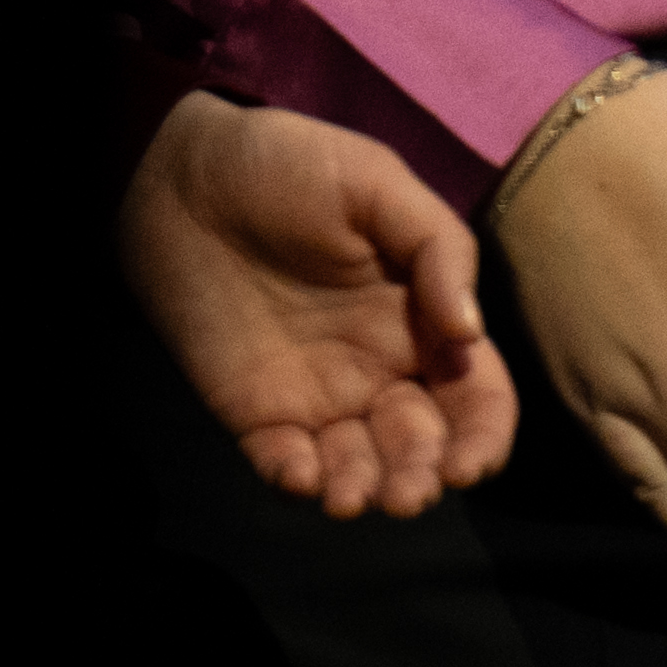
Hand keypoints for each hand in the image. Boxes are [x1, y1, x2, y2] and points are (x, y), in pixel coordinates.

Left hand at [124, 92, 517, 518]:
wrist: (183, 177)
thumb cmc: (293, 166)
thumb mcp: (379, 185)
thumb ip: (438, 250)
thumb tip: (470, 334)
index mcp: (425, 317)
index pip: (475, 391)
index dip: (484, 433)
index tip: (471, 464)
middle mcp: (380, 366)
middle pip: (422, 441)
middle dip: (424, 477)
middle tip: (411, 494)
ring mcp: (316, 393)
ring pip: (358, 465)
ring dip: (366, 491)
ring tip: (353, 500)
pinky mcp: (253, 410)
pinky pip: (283, 461)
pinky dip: (298, 481)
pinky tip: (303, 476)